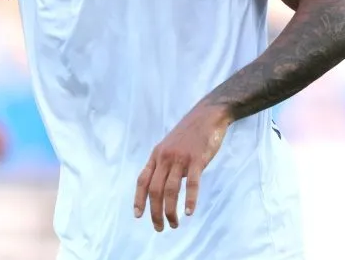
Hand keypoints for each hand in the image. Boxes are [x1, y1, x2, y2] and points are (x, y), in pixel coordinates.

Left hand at [133, 103, 230, 231]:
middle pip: (154, 189)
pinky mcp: (197, 160)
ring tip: (174, 224)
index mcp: (156, 155)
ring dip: (170, 210)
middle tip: (159, 228)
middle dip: (154, 212)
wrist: (206, 116)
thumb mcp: (169, 146)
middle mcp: (165, 158)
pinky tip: (189, 212)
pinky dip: (189, 199)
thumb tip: (160, 185)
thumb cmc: (189, 134)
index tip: (138, 215)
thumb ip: (164, 164)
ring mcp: (180, 159)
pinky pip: (192, 183)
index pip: (142, 180)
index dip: (138, 199)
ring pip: (170, 189)